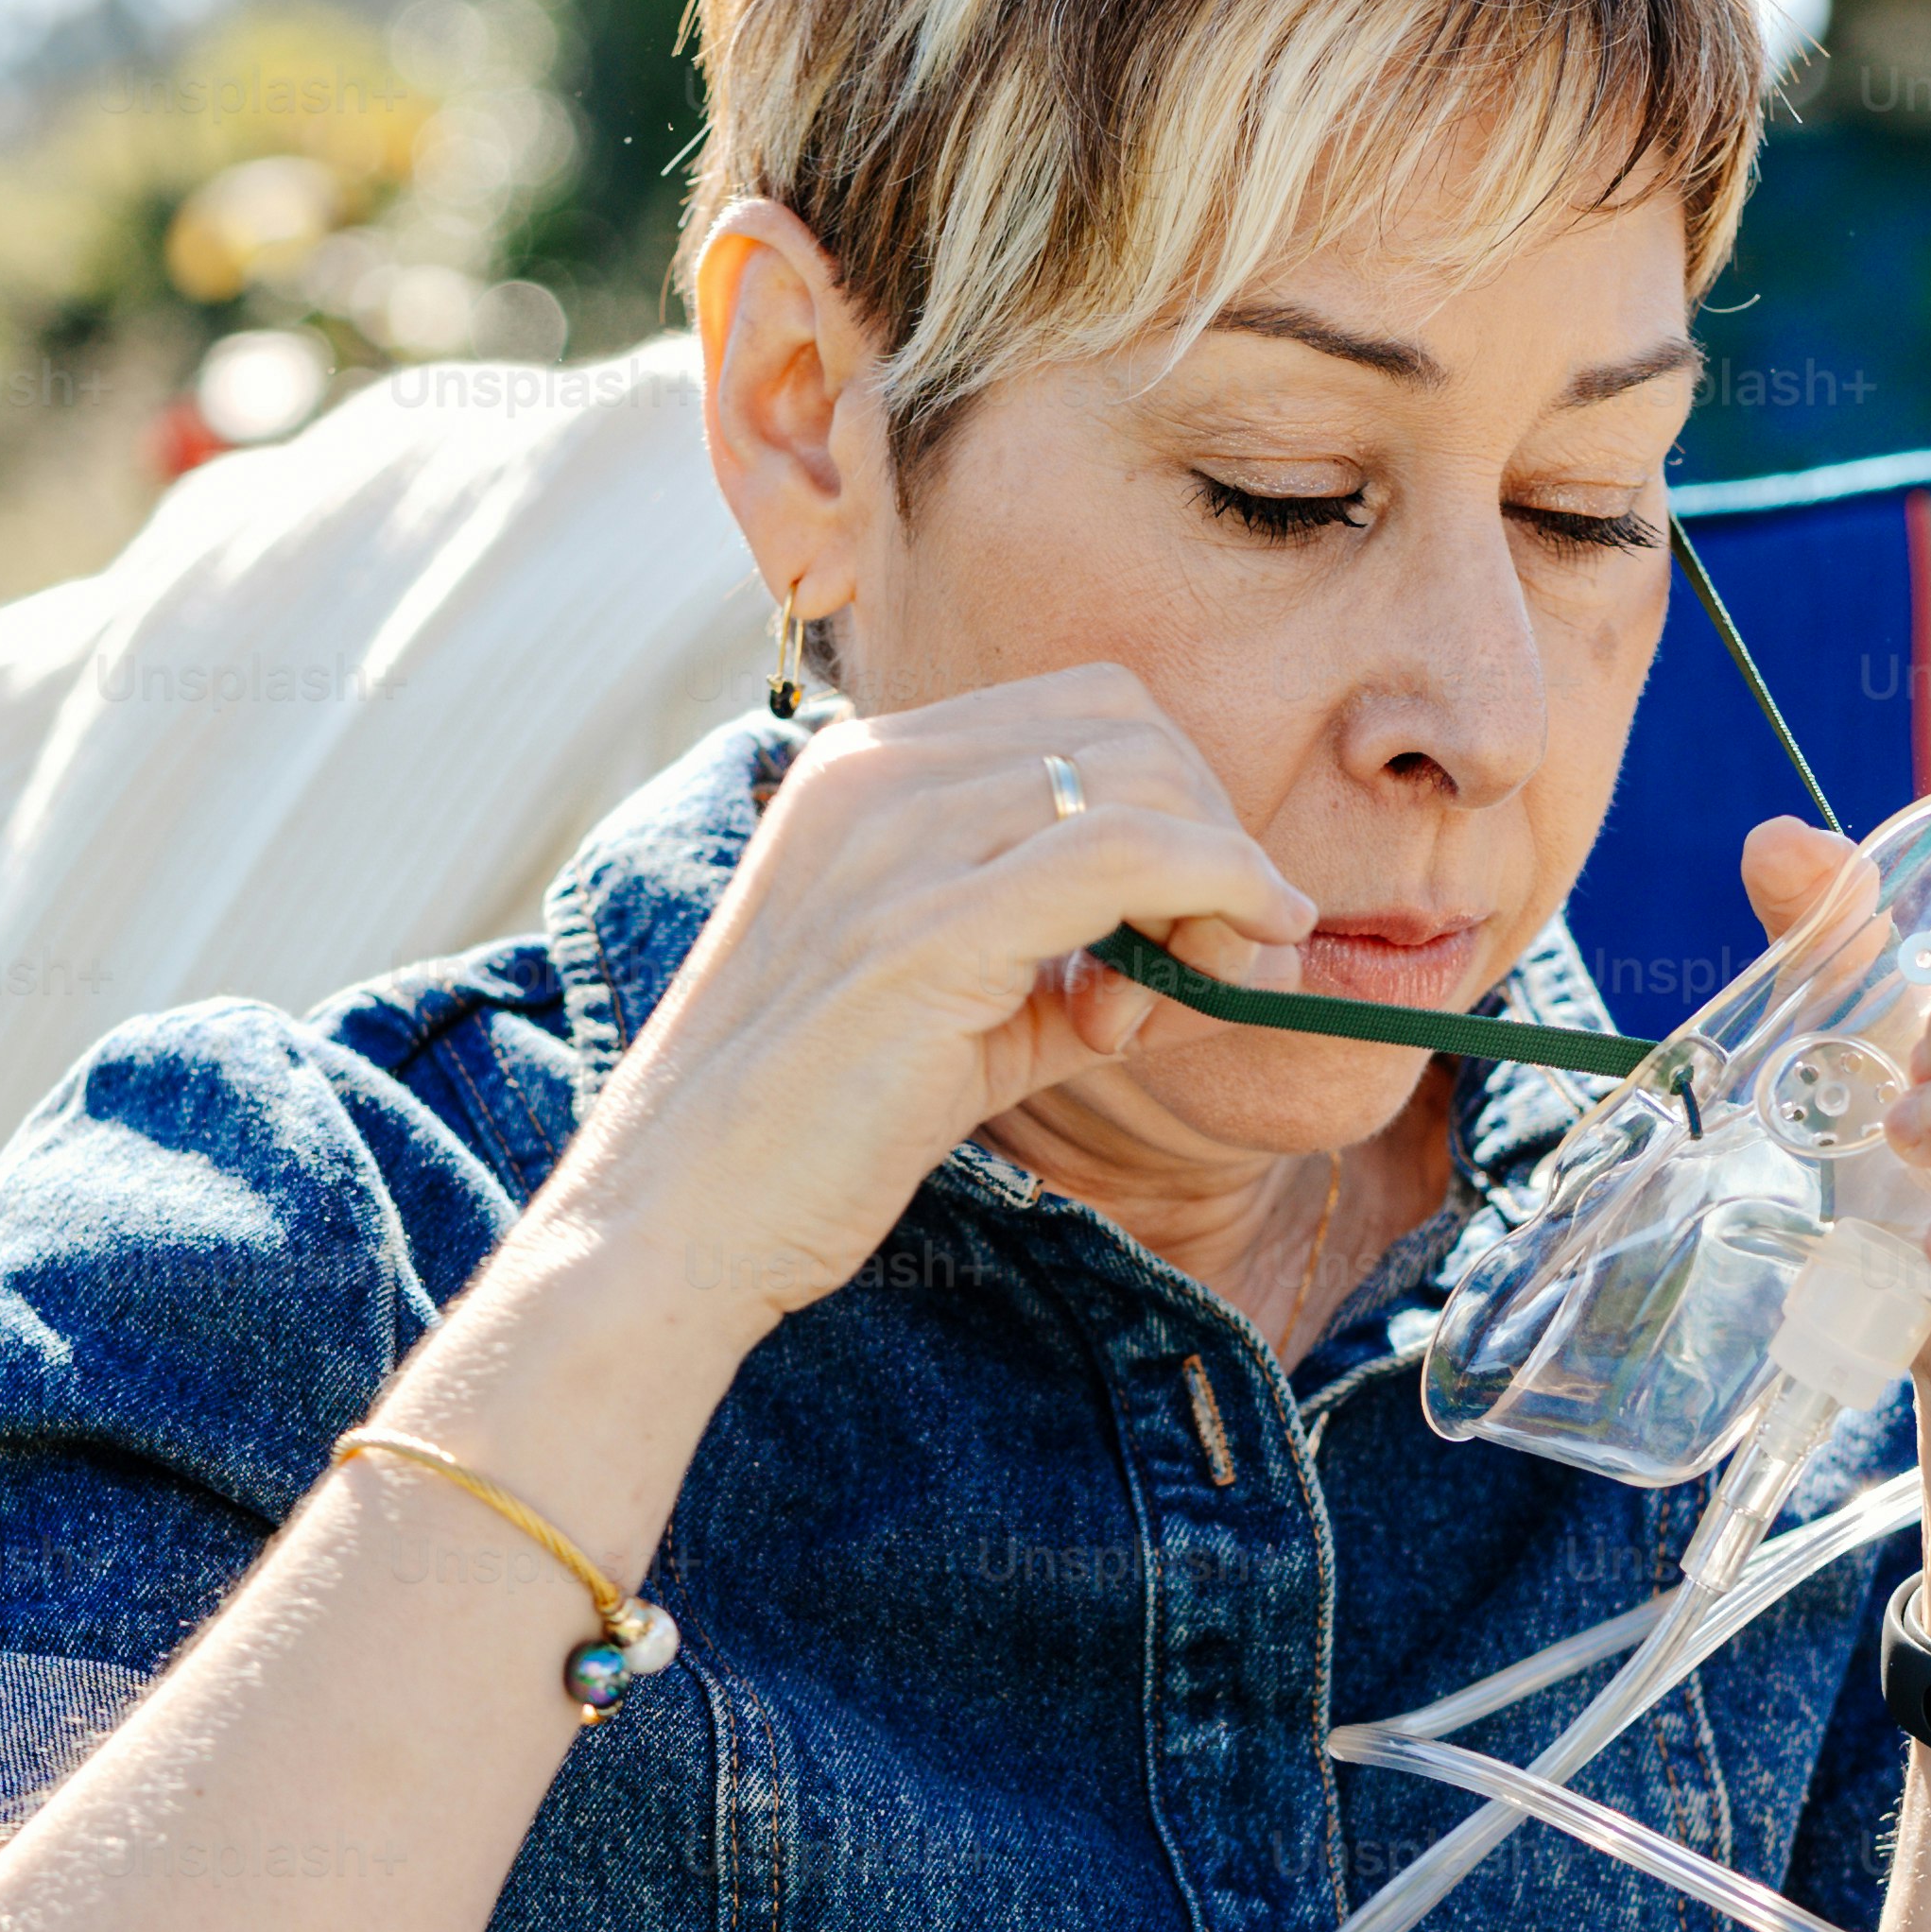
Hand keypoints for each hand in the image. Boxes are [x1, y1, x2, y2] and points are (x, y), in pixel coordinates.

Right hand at [548, 669, 1315, 1335]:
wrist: (678, 1221)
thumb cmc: (812, 1134)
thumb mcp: (966, 1014)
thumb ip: (1084, 964)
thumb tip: (1235, 946)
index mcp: (862, 772)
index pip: (1079, 710)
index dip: (1169, 801)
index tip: (1182, 921)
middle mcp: (873, 774)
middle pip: (1126, 725)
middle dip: (1207, 828)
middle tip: (1201, 963)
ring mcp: (894, 839)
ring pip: (1139, 778)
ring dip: (1219, 874)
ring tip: (1189, 988)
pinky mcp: (928, 926)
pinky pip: (1129, 851)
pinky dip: (1221, 883)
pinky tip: (1252, 945)